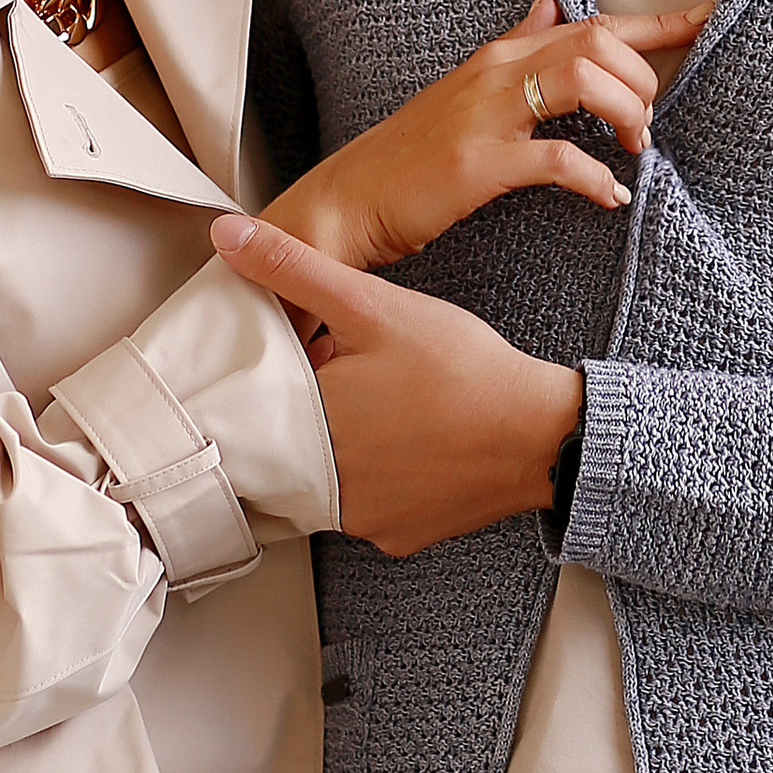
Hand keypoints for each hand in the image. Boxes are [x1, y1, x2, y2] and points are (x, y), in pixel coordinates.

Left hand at [211, 215, 581, 554]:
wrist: (541, 434)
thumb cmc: (464, 372)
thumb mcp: (375, 306)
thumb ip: (297, 270)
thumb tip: (231, 237)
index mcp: (307, 428)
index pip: (260, 402)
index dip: (283, 374)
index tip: (308, 359)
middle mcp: (326, 487)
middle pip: (293, 442)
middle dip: (315, 408)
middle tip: (359, 380)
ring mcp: (363, 519)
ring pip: (329, 476)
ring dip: (345, 445)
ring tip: (388, 407)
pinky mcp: (400, 536)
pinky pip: (370, 504)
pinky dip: (382, 477)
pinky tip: (411, 444)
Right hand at [263, 0, 705, 272]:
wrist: (349, 201)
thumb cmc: (412, 153)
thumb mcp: (466, 87)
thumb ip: (515, 45)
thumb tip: (550, 3)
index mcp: (501, 55)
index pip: (593, 23)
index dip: (658, 22)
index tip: (710, 18)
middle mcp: (496, 72)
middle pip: (599, 43)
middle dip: (643, 80)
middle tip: (645, 126)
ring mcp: (486, 115)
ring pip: (584, 81)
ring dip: (626, 115)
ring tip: (632, 152)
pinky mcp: (478, 163)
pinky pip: (557, 159)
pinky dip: (594, 177)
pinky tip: (609, 196)